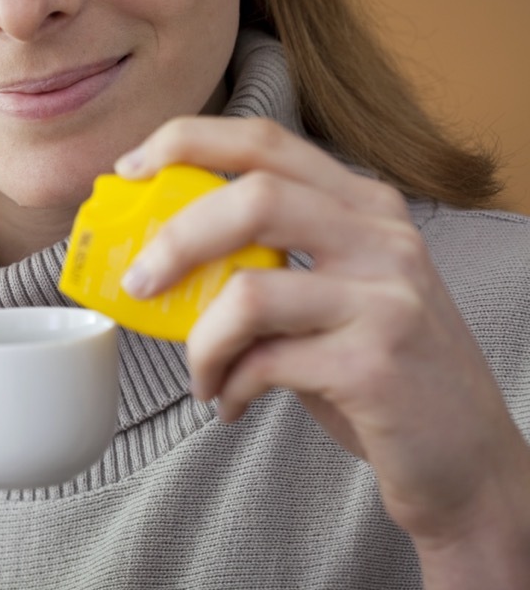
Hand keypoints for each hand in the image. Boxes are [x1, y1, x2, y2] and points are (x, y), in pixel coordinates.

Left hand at [116, 117, 529, 578]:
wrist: (467, 457)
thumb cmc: (378, 367)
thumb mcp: (334, 291)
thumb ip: (269, 257)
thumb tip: (157, 248)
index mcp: (364, 205)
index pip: (265, 141)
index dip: (186, 142)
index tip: (132, 167)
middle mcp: (382, 238)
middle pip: (254, 197)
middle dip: (175, 237)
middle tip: (138, 282)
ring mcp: (385, 299)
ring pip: (249, 291)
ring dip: (199, 342)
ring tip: (200, 374)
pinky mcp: (375, 365)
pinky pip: (263, 363)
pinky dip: (227, 385)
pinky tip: (231, 403)